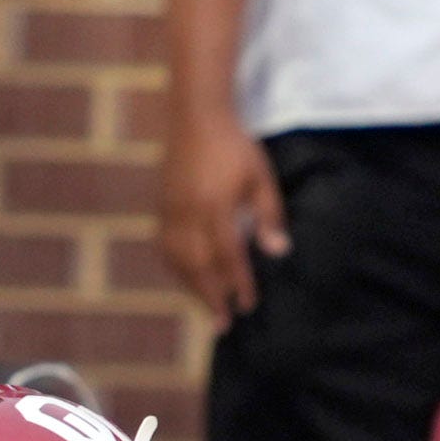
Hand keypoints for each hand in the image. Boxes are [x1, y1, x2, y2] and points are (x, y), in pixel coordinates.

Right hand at [159, 110, 286, 319]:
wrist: (195, 116)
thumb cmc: (235, 146)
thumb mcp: (261, 177)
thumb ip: (269, 215)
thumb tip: (279, 252)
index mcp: (215, 207)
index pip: (228, 256)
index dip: (239, 284)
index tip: (249, 305)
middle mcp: (188, 214)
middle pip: (198, 267)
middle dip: (212, 298)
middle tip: (224, 325)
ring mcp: (170, 211)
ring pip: (177, 260)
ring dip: (192, 287)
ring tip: (206, 308)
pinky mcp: (161, 206)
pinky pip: (164, 246)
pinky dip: (175, 267)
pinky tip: (186, 277)